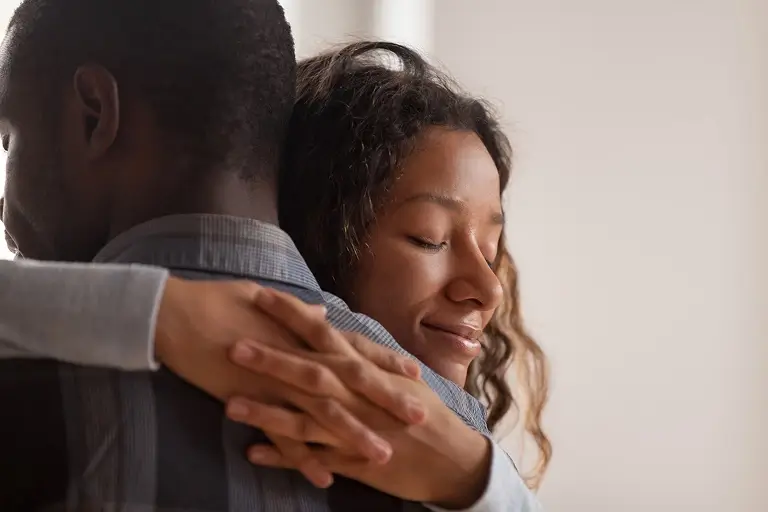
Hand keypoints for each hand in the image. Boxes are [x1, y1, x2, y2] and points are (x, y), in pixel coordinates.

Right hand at [154, 278, 424, 486]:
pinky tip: (323, 478)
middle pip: (350, 381)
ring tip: (382, 455)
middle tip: (418, 416)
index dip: (385, 360)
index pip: (353, 347)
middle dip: (386, 399)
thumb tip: (319, 313)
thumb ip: (297, 312)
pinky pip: (281, 435)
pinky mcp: (251, 400)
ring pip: (323, 412)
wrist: (173, 315)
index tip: (413, 372)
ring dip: (354, 435)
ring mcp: (275, 380)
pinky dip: (303, 458)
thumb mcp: (262, 299)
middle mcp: (297, 355)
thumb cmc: (217, 301)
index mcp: (303, 331)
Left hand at [227, 334, 492, 506]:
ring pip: (303, 418)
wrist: (452, 458)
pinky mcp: (351, 461)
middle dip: (271, 358)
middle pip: (309, 371)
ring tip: (229, 404)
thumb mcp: (396, 376)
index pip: (324, 332)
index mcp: (365, 368)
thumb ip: (363, 354)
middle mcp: (357, 394)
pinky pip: (311, 458)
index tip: (260, 294)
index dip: (292, 314)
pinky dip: (283, 456)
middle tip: (232, 344)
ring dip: (267, 411)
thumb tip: (338, 329)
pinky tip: (252, 453)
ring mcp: (353, 429)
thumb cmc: (425, 413)